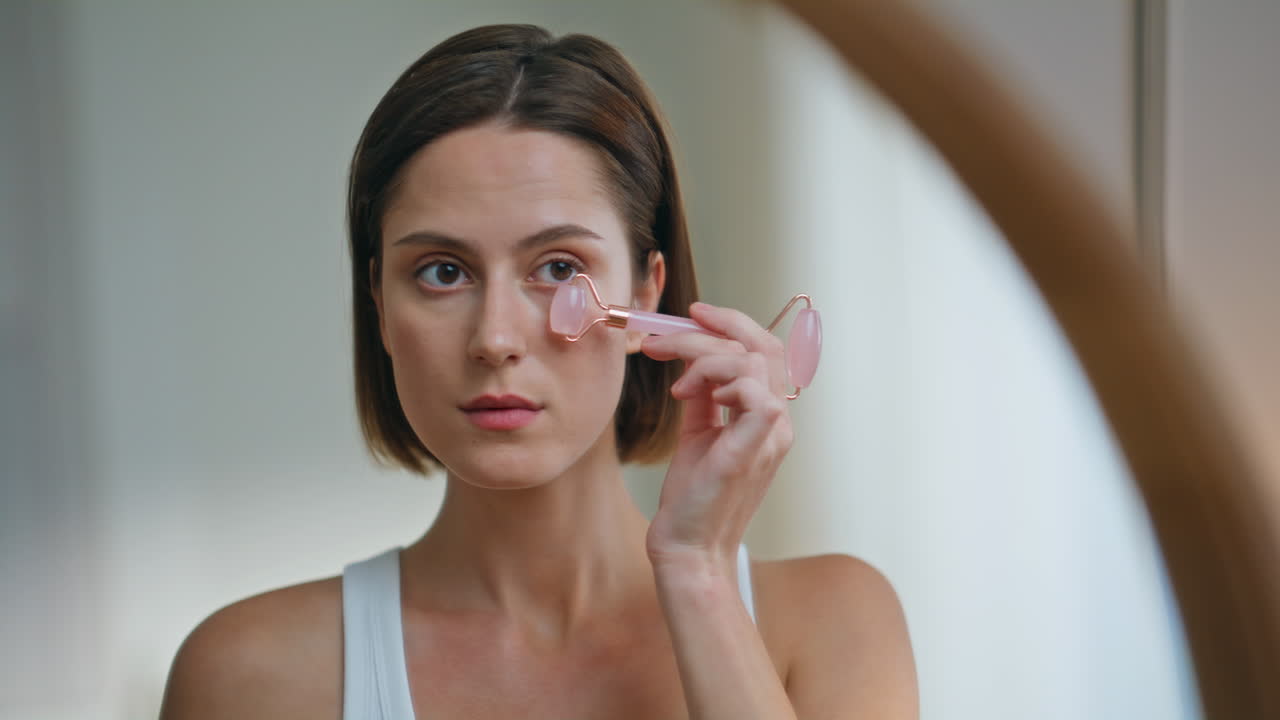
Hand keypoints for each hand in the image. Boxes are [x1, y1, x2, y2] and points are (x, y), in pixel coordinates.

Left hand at [639, 301, 794, 572]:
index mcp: (767, 416)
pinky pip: (756, 393)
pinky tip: (694, 399)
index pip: (764, 349)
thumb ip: (704, 397)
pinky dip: (722, 383)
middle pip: (764, 346)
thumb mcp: (698, 433)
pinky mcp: (753, 448)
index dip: (731, 323)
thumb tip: (693, 360)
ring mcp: (770, 435)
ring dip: (704, 358)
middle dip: (715, 327)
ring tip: (678, 387)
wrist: (687, 545)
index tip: (690, 314)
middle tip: (669, 330)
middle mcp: (777, 422)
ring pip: (752, 362)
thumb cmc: (692, 496)